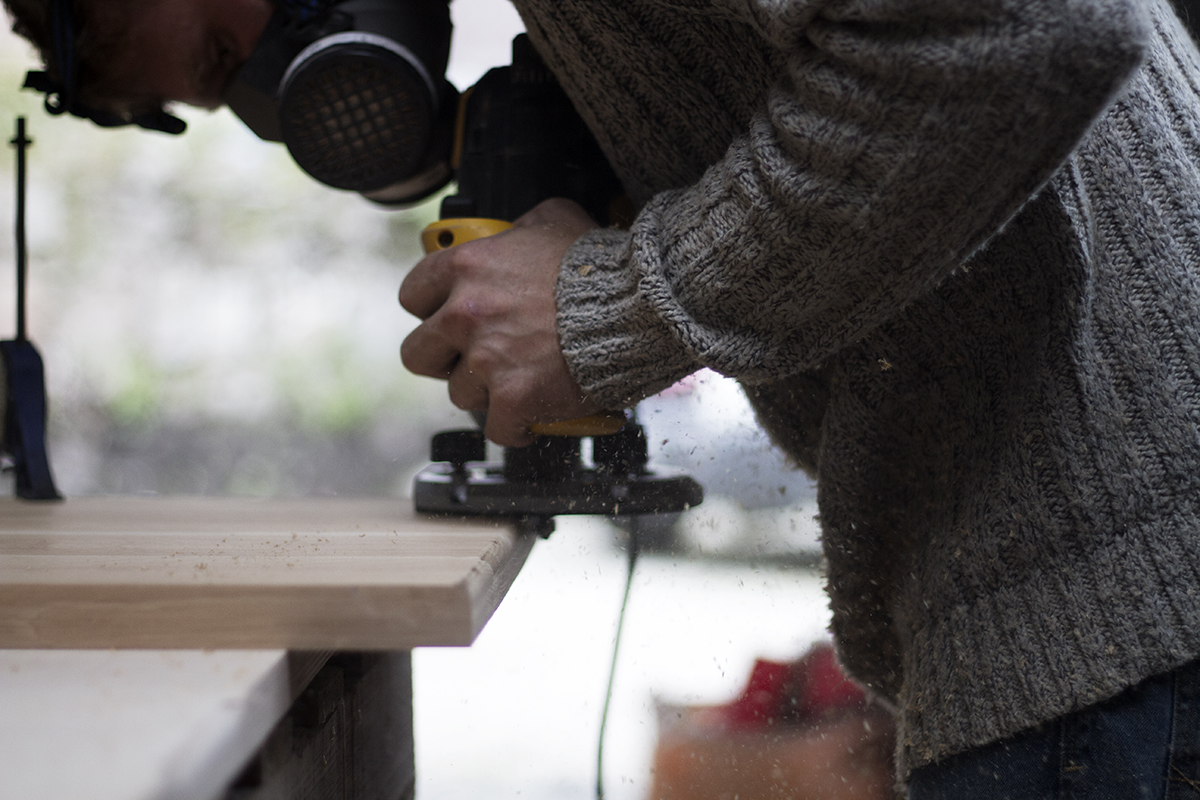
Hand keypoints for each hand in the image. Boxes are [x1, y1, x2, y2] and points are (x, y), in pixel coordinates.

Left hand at [399, 198, 602, 446]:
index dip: (430, 311)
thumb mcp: (555, 220)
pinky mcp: (513, 398)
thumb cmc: (601, 265)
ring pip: (459, 393)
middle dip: (443, 359)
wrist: (636, 306)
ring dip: (485, 392)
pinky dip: (515, 427)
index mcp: (467, 268)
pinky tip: (530, 417)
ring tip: (516, 382)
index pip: (413, 296)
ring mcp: (486, 360)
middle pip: (418, 354)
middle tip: (470, 359)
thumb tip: (517, 233)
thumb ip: (521, 229)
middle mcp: (466, 314)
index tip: (446, 319)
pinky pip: (498, 428)